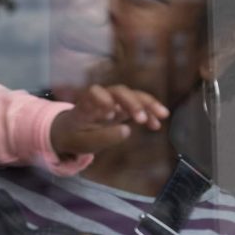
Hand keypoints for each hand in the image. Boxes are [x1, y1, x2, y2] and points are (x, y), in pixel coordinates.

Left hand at [50, 84, 169, 156]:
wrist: (71, 132)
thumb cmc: (75, 136)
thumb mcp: (85, 142)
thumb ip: (104, 137)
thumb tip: (127, 130)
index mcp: (87, 105)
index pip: (94, 93)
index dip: (102, 97)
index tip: (111, 108)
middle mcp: (102, 98)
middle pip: (119, 92)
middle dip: (132, 102)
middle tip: (141, 119)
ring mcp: (114, 101)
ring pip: (132, 96)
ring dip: (147, 104)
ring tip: (162, 115)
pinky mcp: (122, 107)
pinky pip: (137, 106)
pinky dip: (148, 113)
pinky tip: (156, 125)